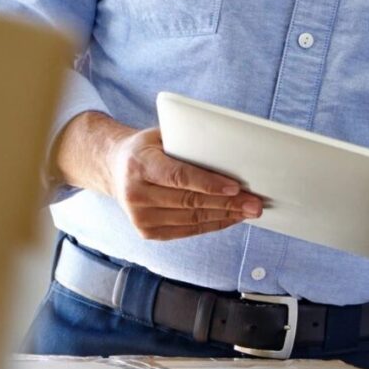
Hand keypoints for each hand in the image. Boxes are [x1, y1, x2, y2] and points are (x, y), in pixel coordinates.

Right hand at [103, 126, 264, 240]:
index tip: (236, 187)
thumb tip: (227, 152)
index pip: (178, 176)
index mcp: (139, 165)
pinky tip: (229, 218)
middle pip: (190, 201)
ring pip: (192, 219)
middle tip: (255, 203)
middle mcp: (136, 194)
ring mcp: (140, 217)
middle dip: (227, 203)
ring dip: (225, 216)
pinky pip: (187, 230)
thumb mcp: (159, 136)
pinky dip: (212, 225)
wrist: (114, 169)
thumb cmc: (145, 149)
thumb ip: (186, 143)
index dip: (209, 184)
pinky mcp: (147, 231)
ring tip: (248, 211)